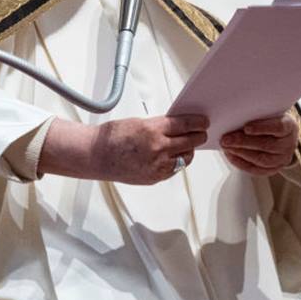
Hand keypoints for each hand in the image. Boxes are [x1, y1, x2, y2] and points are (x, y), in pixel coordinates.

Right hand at [41, 115, 208, 184]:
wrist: (97, 156)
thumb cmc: (112, 137)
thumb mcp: (138, 123)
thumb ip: (159, 125)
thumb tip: (176, 126)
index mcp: (152, 130)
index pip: (184, 124)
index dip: (197, 122)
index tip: (203, 121)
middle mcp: (158, 148)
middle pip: (189, 141)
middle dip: (198, 136)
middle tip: (201, 132)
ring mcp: (157, 165)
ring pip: (186, 157)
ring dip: (189, 150)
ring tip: (188, 145)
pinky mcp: (155, 177)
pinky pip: (175, 169)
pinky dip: (177, 162)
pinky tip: (175, 156)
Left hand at [219, 111, 297, 175]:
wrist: (281, 135)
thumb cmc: (271, 121)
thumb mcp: (269, 113)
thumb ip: (256, 114)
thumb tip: (234, 117)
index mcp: (289, 126)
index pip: (279, 127)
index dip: (262, 128)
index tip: (246, 127)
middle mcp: (289, 144)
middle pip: (267, 145)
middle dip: (244, 142)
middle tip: (226, 139)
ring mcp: (283, 159)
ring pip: (262, 160)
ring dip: (241, 153)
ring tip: (226, 147)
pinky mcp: (274, 169)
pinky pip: (258, 170)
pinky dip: (242, 164)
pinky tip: (230, 155)